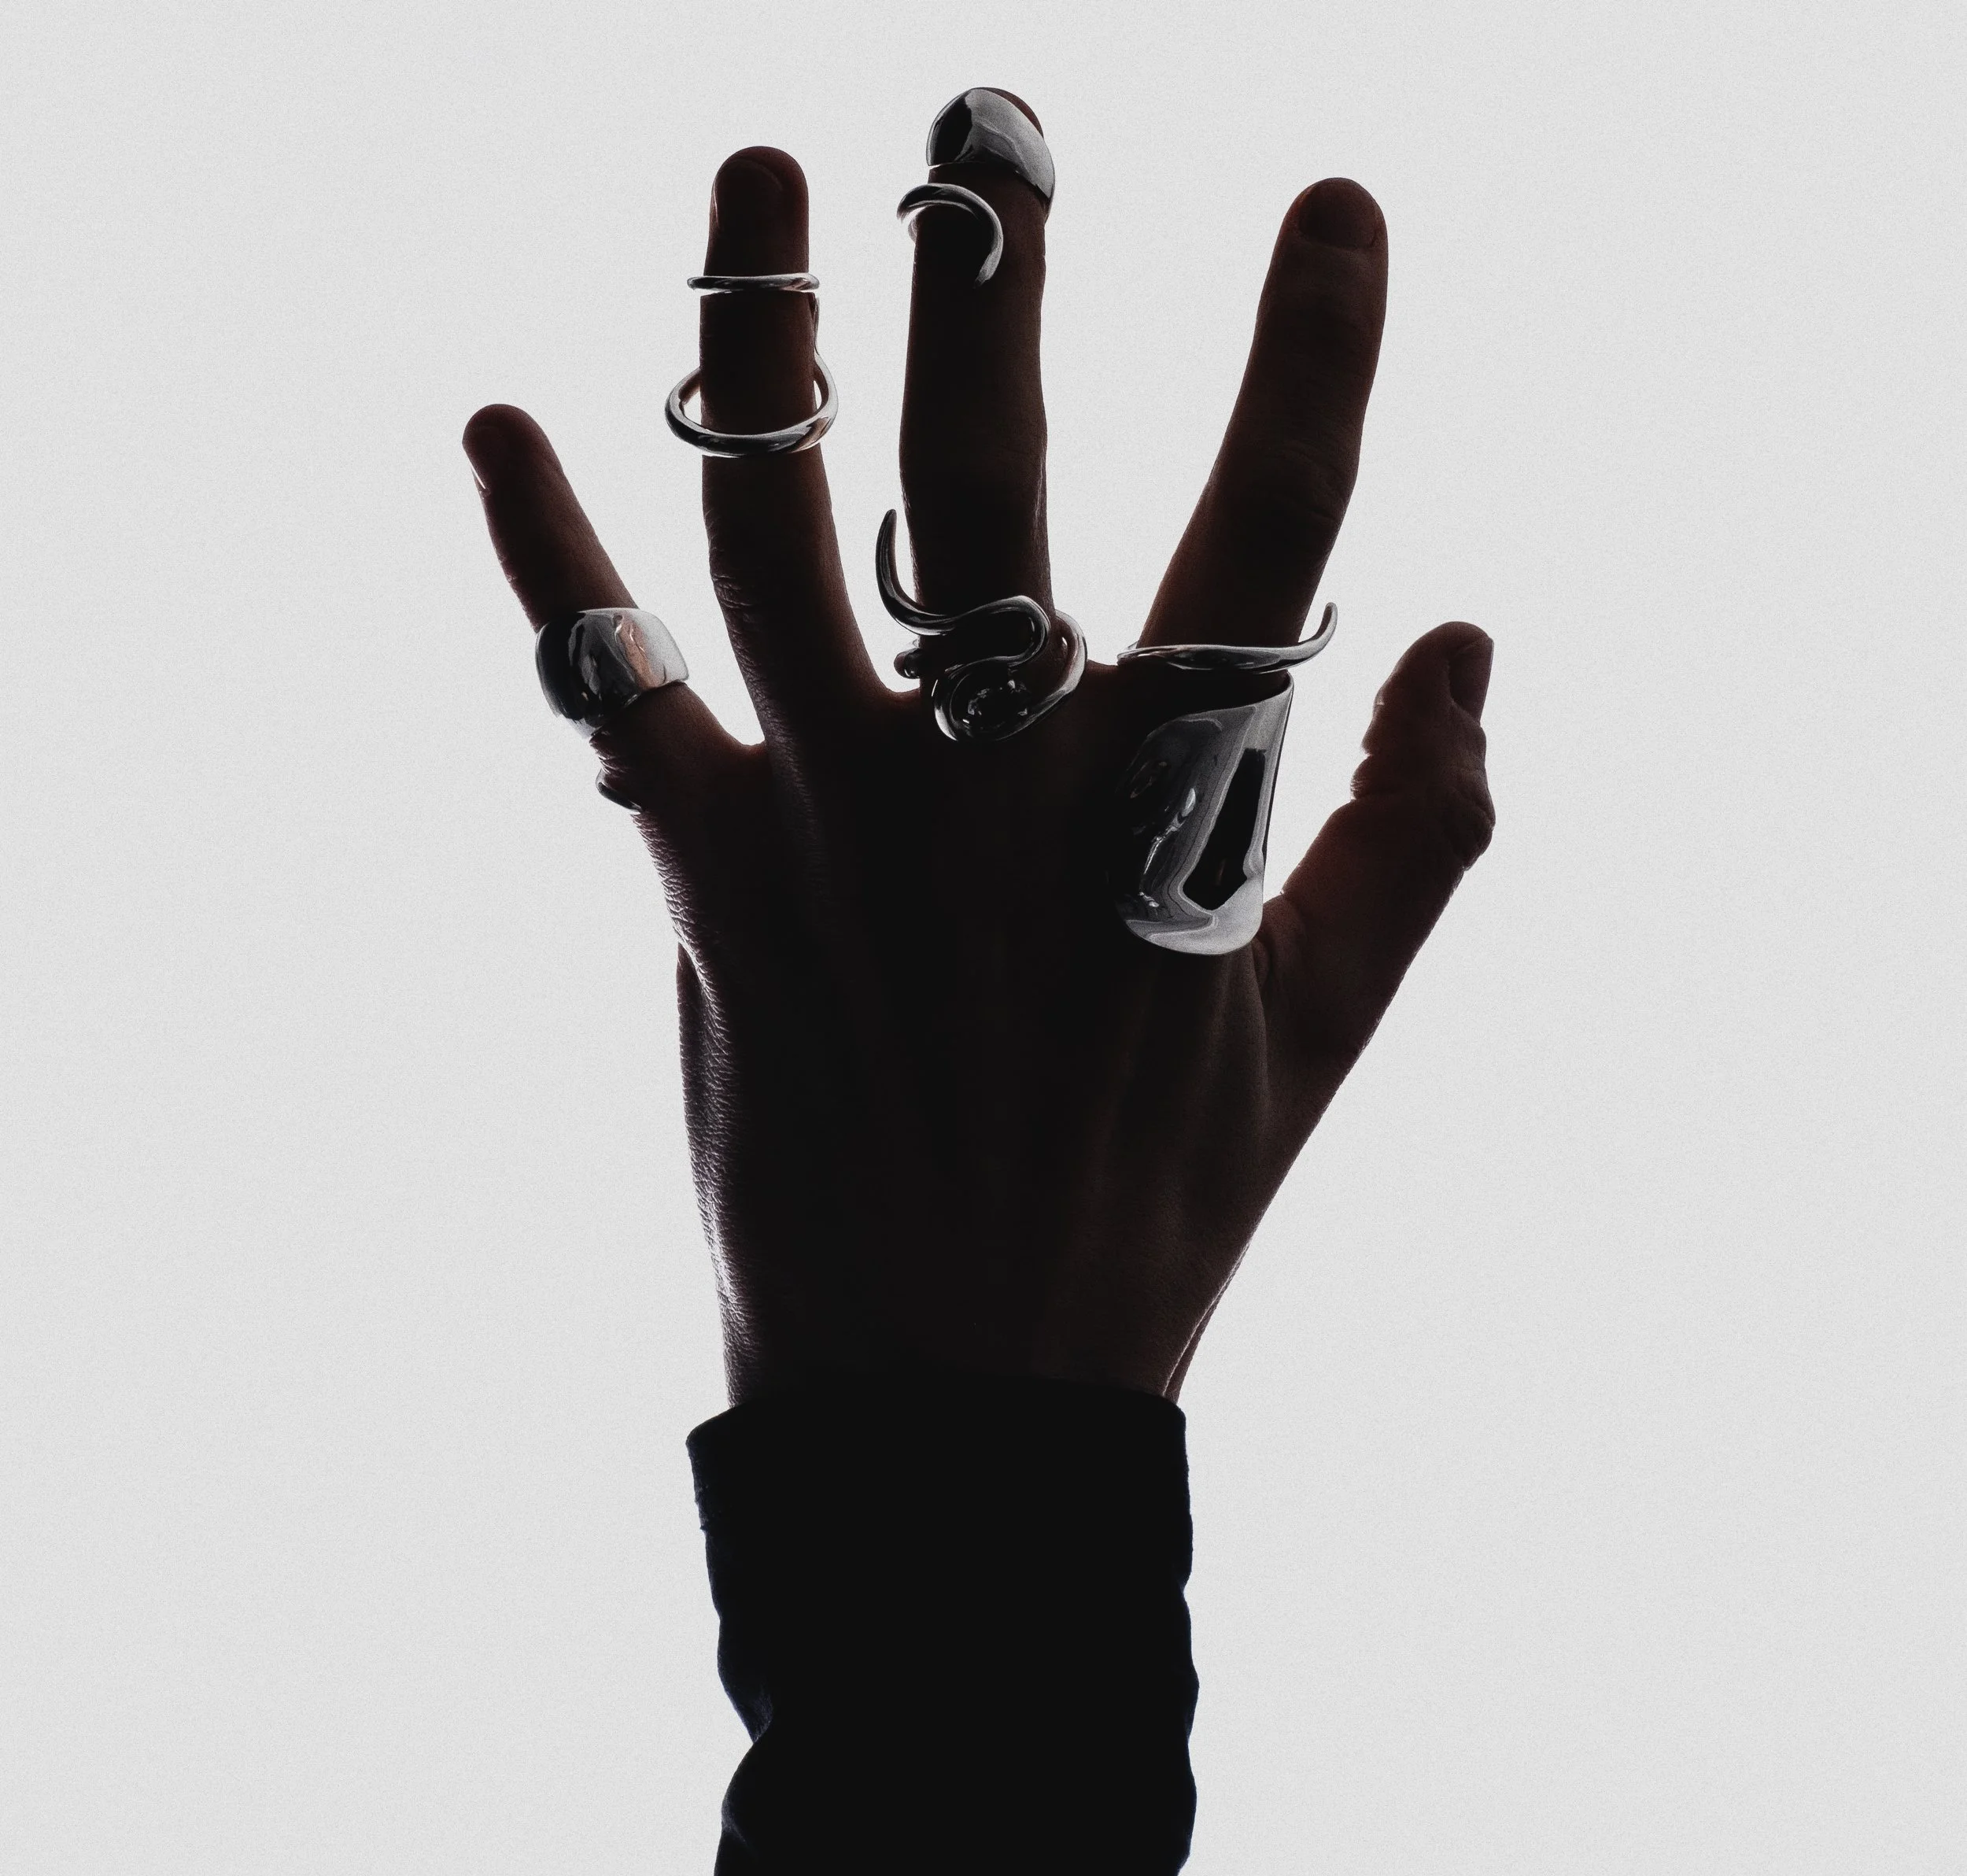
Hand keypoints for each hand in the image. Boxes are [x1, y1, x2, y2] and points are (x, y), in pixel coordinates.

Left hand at [464, 103, 1493, 1403]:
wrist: (956, 1396)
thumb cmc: (1152, 1211)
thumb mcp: (1324, 1038)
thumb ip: (1424, 835)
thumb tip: (1474, 638)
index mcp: (1176, 820)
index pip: (1272, 532)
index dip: (1315, 355)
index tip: (1336, 208)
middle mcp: (999, 795)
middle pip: (995, 480)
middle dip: (995, 277)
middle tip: (991, 121)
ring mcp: (841, 832)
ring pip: (781, 536)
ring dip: (757, 343)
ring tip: (751, 170)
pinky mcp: (713, 886)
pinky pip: (612, 692)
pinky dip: (548, 562)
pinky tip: (497, 424)